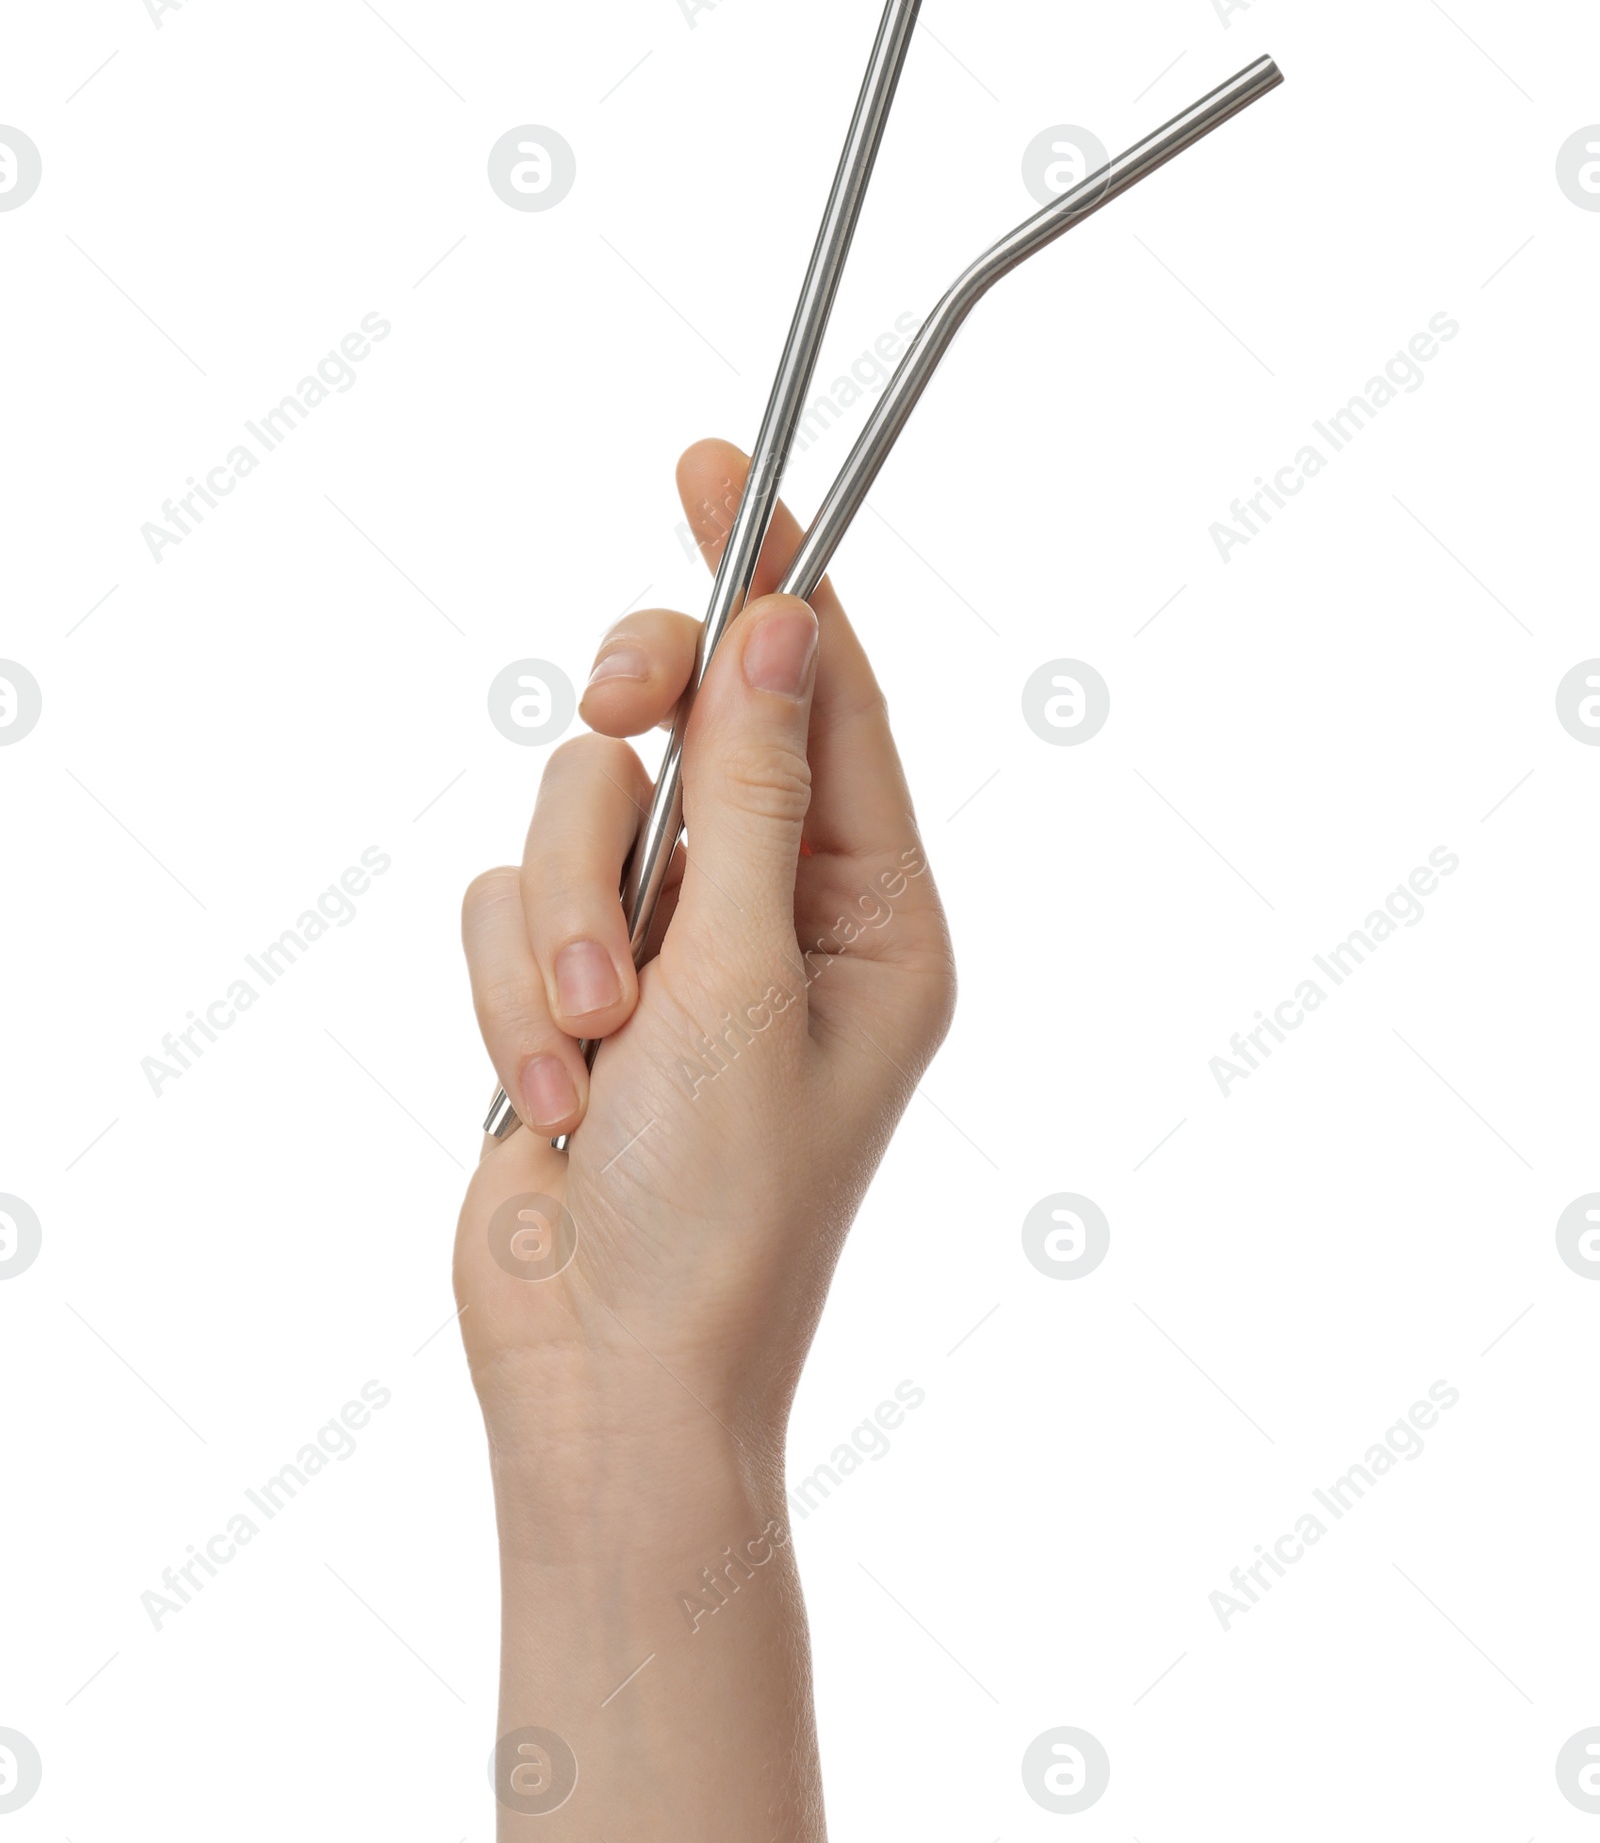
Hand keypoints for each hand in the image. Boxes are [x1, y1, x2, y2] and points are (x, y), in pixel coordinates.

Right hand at [453, 438, 953, 1506]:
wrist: (608, 1382)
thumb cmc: (722, 1216)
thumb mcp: (748, 984)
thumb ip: (749, 796)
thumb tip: (783, 625)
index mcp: (874, 912)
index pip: (828, 699)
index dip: (773, 572)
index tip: (716, 459)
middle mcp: (773, 919)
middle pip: (685, 725)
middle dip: (632, 752)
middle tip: (618, 716)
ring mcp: (663, 958)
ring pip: (575, 813)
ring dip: (563, 925)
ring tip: (592, 1046)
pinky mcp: (561, 998)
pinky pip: (500, 907)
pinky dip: (510, 994)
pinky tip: (553, 1101)